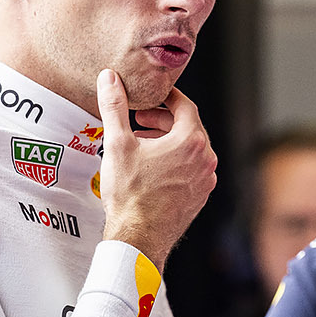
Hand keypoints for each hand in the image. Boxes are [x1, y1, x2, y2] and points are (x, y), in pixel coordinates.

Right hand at [97, 69, 216, 267]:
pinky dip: (175, 160)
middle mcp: (205, 160)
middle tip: (140, 118)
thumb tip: (110, 79)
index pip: (184, 105)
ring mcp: (205, 179)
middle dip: (163, 118)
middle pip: (188, 126)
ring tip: (142, 141)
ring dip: (168, 139)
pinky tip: (152, 166)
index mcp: (191, 142)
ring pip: (190, 148)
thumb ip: (115, 107)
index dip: (166, 97)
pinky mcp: (200, 195)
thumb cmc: (130, 194)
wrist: (139, 237)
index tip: (151, 96)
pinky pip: (191, 168)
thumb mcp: (118, 144)